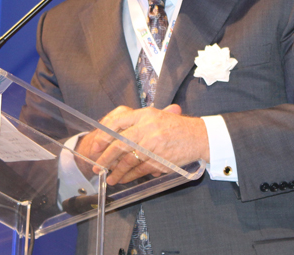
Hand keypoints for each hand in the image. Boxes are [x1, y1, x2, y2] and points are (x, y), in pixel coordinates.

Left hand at [87, 104, 208, 184]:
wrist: (198, 136)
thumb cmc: (176, 126)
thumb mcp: (156, 116)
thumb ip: (136, 122)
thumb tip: (112, 133)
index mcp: (144, 114)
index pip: (116, 122)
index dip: (103, 135)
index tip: (95, 145)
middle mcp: (147, 128)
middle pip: (118, 144)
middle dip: (104, 157)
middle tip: (96, 166)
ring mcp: (152, 145)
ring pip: (127, 160)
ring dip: (115, 171)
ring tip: (108, 178)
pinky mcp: (158, 159)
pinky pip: (139, 170)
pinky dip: (129, 176)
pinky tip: (123, 179)